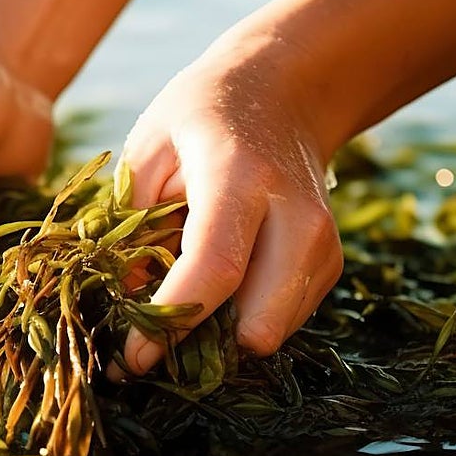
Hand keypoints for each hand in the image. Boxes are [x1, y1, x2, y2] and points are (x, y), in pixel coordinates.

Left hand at [116, 28, 342, 373]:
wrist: (284, 95)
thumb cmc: (201, 118)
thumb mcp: (147, 149)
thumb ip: (131, 224)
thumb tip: (125, 302)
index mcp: (241, 177)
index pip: (215, 268)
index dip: (171, 323)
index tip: (130, 360)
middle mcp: (296, 215)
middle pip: (261, 321)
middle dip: (202, 349)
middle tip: (152, 344)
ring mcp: (323, 244)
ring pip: (272, 333)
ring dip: (221, 338)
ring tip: (182, 304)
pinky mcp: (330, 265)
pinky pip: (282, 323)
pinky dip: (243, 321)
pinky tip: (218, 289)